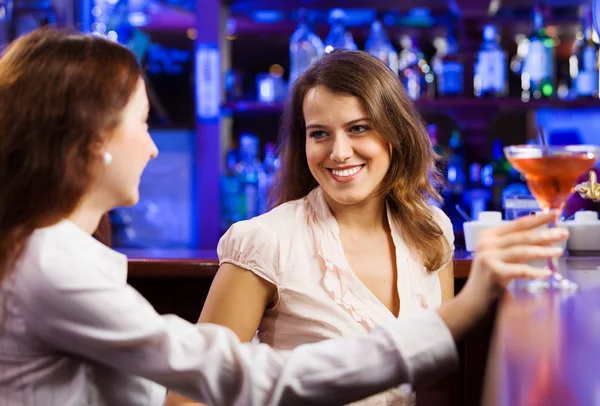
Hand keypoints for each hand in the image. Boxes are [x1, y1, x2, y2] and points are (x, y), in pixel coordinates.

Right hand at [438, 211, 568, 340]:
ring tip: (559, 251)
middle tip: (564, 233)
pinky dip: (535, 272)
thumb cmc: (490, 277)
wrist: (473, 299)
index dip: (537, 218)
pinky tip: (546, 274)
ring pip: (522, 251)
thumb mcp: (500, 256)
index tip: (555, 213)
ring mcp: (488, 257)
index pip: (517, 224)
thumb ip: (516, 245)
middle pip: (522, 236)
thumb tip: (546, 238)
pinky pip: (520, 270)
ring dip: (543, 251)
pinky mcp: (493, 272)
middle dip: (545, 234)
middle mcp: (486, 243)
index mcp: (489, 235)